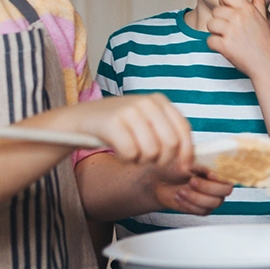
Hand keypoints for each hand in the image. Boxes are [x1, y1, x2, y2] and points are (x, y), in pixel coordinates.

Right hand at [64, 94, 193, 167]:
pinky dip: (125, 159)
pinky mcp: (113, 123)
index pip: (183, 129)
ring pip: (151, 151)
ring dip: (140, 161)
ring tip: (130, 153)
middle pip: (170, 144)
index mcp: (159, 101)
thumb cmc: (118, 126)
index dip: (186, 152)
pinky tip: (117, 152)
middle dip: (162, 160)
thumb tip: (188, 165)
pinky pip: (130, 153)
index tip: (182, 168)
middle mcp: (147, 102)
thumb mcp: (146, 123)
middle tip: (146, 160)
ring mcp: (130, 110)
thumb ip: (167, 136)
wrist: (81, 120)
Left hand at [148, 161, 234, 215]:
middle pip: (225, 191)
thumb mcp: (187, 159)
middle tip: (192, 181)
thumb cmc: (173, 166)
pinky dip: (189, 204)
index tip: (209, 174)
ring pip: (213, 203)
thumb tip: (210, 166)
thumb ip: (201, 163)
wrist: (160, 179)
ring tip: (181, 190)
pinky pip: (202, 211)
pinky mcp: (202, 208)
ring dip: (195, 197)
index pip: (230, 174)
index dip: (222, 176)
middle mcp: (217, 184)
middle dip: (207, 187)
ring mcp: (211, 197)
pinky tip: (180, 197)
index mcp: (217, 168)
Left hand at [205, 0, 269, 75]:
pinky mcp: (224, 45)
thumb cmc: (264, 42)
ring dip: (216, 33)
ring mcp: (231, 31)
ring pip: (210, 25)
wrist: (266, 64)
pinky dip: (216, 46)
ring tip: (230, 40)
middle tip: (232, 33)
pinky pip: (209, 40)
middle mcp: (239, 17)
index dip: (224, 5)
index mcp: (247, 9)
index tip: (230, 15)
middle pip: (216, 12)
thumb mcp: (263, 18)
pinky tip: (227, 49)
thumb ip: (259, 2)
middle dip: (220, 22)